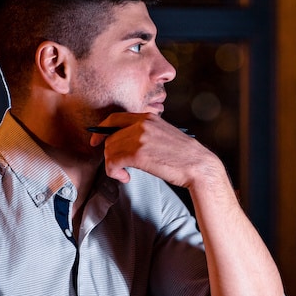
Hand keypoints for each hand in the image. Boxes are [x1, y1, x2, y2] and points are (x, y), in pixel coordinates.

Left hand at [89, 113, 221, 187]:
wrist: (198, 166)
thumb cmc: (183, 156)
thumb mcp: (164, 134)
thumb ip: (145, 133)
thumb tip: (123, 142)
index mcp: (148, 117)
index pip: (114, 118)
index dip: (101, 130)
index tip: (97, 142)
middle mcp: (141, 124)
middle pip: (109, 138)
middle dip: (109, 155)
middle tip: (119, 168)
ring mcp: (139, 137)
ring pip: (109, 151)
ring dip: (112, 167)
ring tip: (124, 175)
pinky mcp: (138, 154)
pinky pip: (113, 163)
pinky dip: (115, 173)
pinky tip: (126, 178)